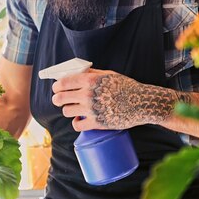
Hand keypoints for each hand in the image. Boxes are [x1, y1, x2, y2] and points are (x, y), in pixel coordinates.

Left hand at [51, 69, 176, 130]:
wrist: (141, 103)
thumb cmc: (126, 87)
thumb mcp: (109, 74)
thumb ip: (92, 73)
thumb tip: (77, 72)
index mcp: (90, 79)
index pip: (63, 82)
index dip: (56, 86)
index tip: (56, 88)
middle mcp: (88, 94)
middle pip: (60, 98)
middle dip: (57, 99)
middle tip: (59, 99)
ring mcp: (91, 109)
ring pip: (66, 111)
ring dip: (68, 110)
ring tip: (73, 109)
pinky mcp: (96, 123)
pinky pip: (77, 125)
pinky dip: (76, 123)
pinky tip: (80, 120)